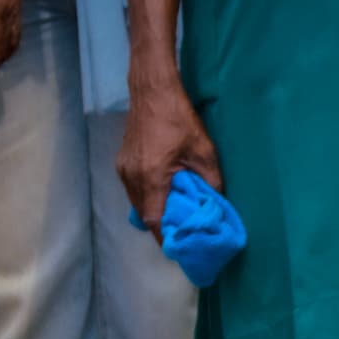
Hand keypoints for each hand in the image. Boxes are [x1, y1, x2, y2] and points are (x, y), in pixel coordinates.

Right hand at [118, 75, 221, 238]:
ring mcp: (123, 169)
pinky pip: (133, 190)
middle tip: (181, 235)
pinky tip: (162, 196)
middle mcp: (131, 176)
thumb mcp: (204, 152)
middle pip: (144, 215)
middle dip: (161, 228)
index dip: (166, 238)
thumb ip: (211, 182)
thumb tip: (217, 204)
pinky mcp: (122, 162)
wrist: (152, 90)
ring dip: (153, 212)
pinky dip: (147, 198)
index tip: (180, 249)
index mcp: (151, 176)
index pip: (154, 220)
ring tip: (174, 218)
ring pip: (137, 203)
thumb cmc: (178, 118)